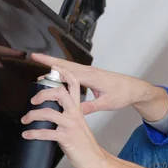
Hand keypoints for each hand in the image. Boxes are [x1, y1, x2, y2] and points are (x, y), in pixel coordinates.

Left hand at [21, 65, 108, 167]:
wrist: (93, 158)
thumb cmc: (83, 143)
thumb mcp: (77, 124)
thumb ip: (66, 116)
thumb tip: (48, 113)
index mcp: (77, 109)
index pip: (74, 85)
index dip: (64, 73)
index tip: (53, 67)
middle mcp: (75, 114)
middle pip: (59, 92)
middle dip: (43, 93)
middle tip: (33, 100)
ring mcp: (70, 125)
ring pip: (48, 112)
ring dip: (32, 115)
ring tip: (24, 120)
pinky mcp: (66, 137)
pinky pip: (46, 133)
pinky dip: (33, 133)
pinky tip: (26, 135)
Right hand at [30, 53, 149, 114]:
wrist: (133, 88)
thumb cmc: (122, 94)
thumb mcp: (107, 103)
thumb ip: (91, 107)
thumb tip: (76, 111)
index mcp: (91, 77)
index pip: (68, 70)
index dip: (52, 67)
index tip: (39, 64)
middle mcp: (88, 72)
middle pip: (64, 64)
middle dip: (49, 60)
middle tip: (34, 56)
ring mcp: (89, 72)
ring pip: (68, 66)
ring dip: (54, 64)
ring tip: (40, 64)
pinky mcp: (90, 75)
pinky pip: (73, 70)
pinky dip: (62, 69)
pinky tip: (56, 73)